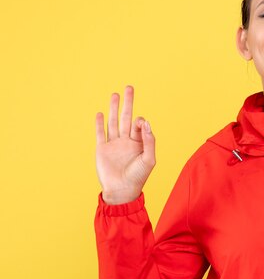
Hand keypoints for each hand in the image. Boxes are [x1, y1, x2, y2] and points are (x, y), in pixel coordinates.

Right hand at [95, 86, 155, 203]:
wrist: (121, 191)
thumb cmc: (138, 177)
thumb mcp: (149, 159)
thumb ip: (149, 141)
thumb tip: (146, 122)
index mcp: (140, 143)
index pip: (140, 125)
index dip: (141, 121)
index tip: (140, 124)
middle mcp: (127, 141)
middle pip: (127, 117)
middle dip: (128, 103)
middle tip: (129, 87)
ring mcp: (114, 144)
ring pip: (113, 122)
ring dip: (114, 108)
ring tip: (115, 94)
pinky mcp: (102, 149)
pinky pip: (101, 133)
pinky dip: (100, 123)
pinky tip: (100, 113)